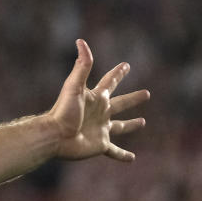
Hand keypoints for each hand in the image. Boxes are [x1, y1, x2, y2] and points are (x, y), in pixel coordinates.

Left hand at [48, 39, 149, 161]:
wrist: (54, 136)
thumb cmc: (63, 111)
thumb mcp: (74, 86)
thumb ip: (82, 65)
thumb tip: (81, 41)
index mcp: (95, 98)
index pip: (109, 82)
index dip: (118, 73)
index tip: (126, 65)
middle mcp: (100, 113)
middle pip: (120, 103)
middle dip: (133, 98)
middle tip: (147, 93)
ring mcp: (101, 129)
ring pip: (121, 126)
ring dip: (131, 124)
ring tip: (143, 122)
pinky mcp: (100, 145)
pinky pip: (115, 151)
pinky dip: (123, 155)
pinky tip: (132, 159)